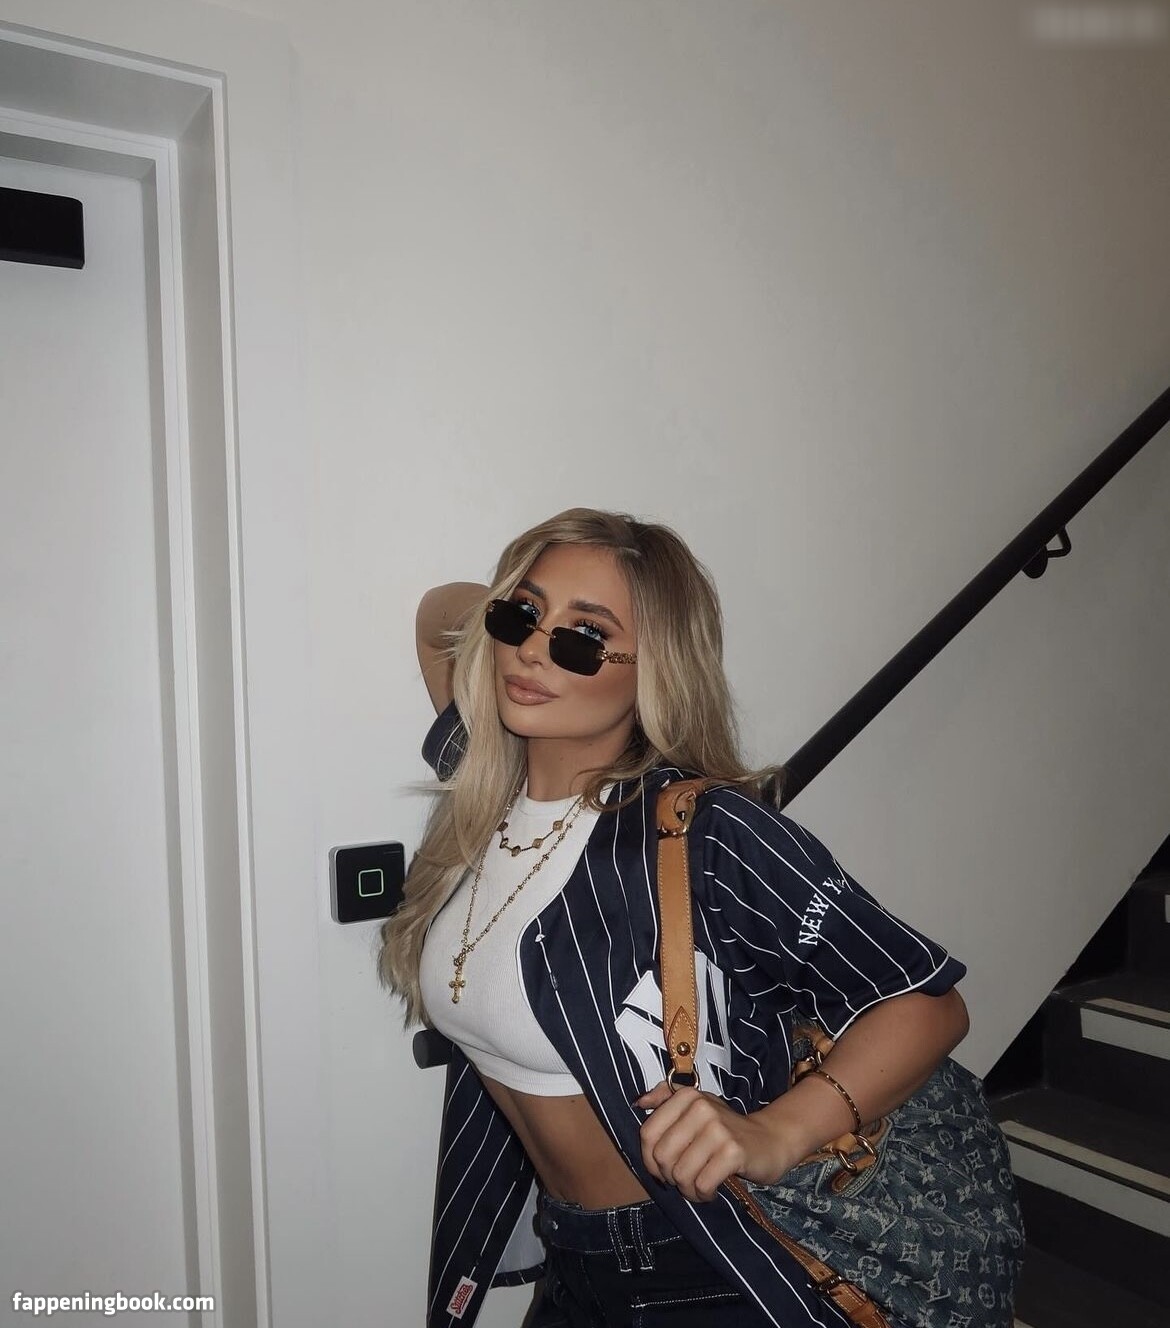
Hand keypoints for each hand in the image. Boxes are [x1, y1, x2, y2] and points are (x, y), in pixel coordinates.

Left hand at [632, 1080, 794, 1201]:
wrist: (770, 1140)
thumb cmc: (725, 1129)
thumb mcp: (697, 1107)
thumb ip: (665, 1100)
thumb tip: (638, 1102)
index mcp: (687, 1097)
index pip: (648, 1134)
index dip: (648, 1159)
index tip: (661, 1169)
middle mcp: (701, 1108)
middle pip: (662, 1156)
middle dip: (670, 1177)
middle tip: (684, 1179)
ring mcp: (718, 1129)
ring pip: (681, 1174)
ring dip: (688, 1190)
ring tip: (698, 1186)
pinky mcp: (733, 1151)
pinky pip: (702, 1184)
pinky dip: (703, 1194)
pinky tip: (711, 1190)